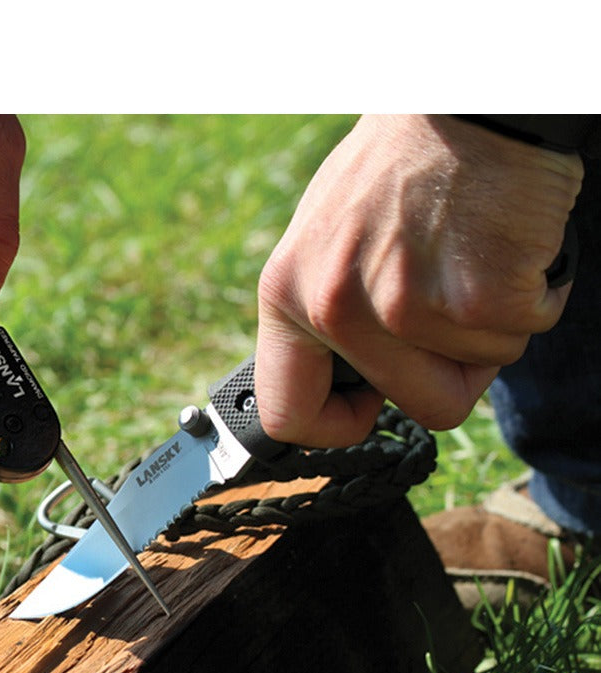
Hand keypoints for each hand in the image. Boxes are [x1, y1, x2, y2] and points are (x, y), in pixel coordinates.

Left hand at [255, 114, 583, 446]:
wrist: (466, 99)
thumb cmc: (398, 170)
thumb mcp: (325, 241)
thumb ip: (327, 318)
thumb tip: (343, 386)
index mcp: (288, 296)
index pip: (289, 413)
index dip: (337, 426)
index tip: (368, 407)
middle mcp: (335, 309)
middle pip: (419, 406)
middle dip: (449, 368)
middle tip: (452, 302)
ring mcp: (403, 307)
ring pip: (477, 372)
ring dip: (488, 326)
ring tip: (470, 256)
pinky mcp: (473, 297)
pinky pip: (521, 334)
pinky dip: (529, 297)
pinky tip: (505, 247)